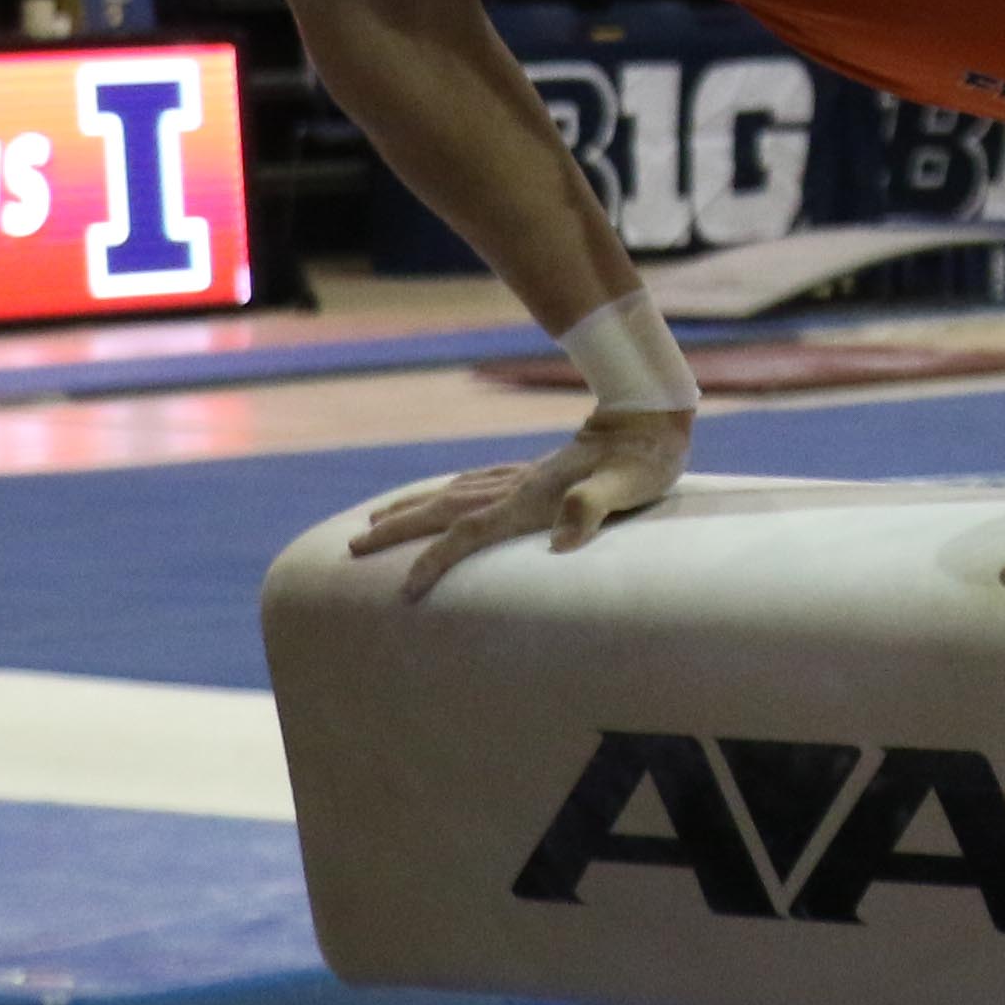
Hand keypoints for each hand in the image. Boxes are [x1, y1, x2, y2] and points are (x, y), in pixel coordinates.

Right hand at [350, 405, 693, 598]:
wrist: (651, 416)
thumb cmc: (646, 460)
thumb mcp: (628, 487)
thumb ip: (593, 507)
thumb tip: (563, 539)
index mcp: (532, 499)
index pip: (469, 532)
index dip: (435, 559)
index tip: (404, 587)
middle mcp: (518, 487)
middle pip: (444, 509)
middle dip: (397, 529)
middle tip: (352, 545)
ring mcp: (523, 476)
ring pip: (452, 493)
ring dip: (412, 507)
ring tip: (375, 519)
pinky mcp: (535, 471)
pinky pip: (475, 481)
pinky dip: (447, 490)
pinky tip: (442, 493)